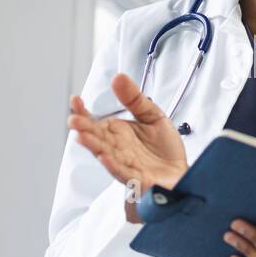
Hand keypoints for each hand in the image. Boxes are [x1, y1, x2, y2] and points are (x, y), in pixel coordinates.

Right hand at [69, 73, 188, 222]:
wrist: (181, 174)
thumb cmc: (164, 150)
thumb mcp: (152, 116)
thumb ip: (134, 98)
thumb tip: (118, 77)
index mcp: (117, 133)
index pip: (95, 121)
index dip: (83, 112)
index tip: (76, 100)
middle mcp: (117, 149)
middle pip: (96, 138)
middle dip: (84, 129)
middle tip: (74, 120)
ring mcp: (125, 165)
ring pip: (105, 154)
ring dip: (93, 146)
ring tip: (82, 137)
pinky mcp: (137, 180)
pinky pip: (123, 172)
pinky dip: (112, 165)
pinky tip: (104, 157)